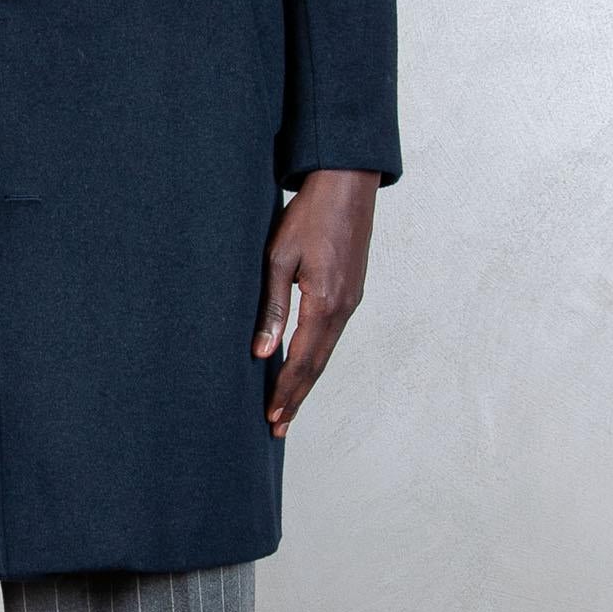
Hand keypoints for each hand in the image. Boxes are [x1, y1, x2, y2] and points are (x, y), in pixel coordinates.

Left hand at [251, 169, 378, 436]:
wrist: (346, 184)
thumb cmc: (307, 215)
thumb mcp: (279, 257)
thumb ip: (272, 308)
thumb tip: (261, 352)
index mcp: (325, 302)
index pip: (302, 360)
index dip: (286, 391)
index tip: (272, 417)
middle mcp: (343, 308)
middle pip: (317, 364)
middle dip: (296, 397)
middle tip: (278, 426)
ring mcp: (351, 301)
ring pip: (326, 351)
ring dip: (306, 380)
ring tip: (287, 405)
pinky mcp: (351, 292)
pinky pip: (331, 334)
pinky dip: (315, 356)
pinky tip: (302, 364)